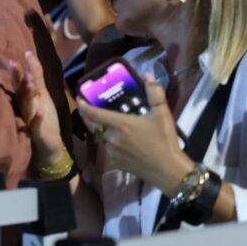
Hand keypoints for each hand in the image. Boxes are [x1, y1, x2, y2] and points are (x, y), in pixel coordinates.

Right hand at [14, 50, 66, 169]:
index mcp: (25, 99)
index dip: (20, 69)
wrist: (47, 149)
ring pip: (27, 106)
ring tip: (29, 83)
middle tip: (13, 64)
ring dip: (27, 95)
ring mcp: (29, 121)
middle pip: (20, 92)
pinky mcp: (37, 134)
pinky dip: (37, 119)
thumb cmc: (43, 120)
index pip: (20, 82)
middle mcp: (25, 108)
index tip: (24, 53)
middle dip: (18, 79)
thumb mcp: (42, 96)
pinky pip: (36, 125)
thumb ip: (36, 77)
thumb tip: (30, 56)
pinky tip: (39, 112)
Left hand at [76, 78, 193, 195]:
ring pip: (101, 138)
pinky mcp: (115, 163)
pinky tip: (120, 141)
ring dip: (102, 131)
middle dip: (89, 117)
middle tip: (91, 108)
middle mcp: (111, 138)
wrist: (168, 171)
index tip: (79, 98)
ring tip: (110, 124)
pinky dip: (110, 144)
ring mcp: (111, 152)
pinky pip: (108, 150)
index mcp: (120, 124)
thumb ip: (154, 92)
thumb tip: (148, 74)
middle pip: (93, 126)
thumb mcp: (162, 113)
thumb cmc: (164, 140)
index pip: (93, 113)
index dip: (83, 105)